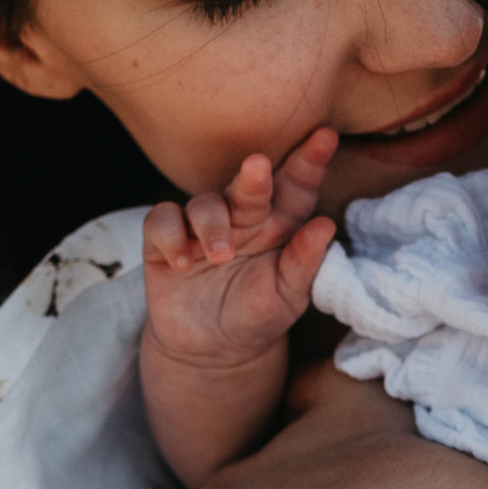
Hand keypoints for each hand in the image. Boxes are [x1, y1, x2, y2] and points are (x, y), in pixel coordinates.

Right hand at [141, 128, 338, 370]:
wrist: (211, 351)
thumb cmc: (258, 316)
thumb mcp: (288, 298)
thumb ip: (305, 263)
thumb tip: (326, 225)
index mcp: (279, 224)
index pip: (297, 187)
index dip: (309, 162)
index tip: (325, 137)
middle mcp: (242, 216)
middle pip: (248, 185)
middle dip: (253, 176)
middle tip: (258, 167)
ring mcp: (202, 226)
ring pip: (203, 202)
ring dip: (211, 224)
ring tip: (219, 256)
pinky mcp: (166, 241)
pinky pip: (161, 220)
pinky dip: (170, 236)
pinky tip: (181, 262)